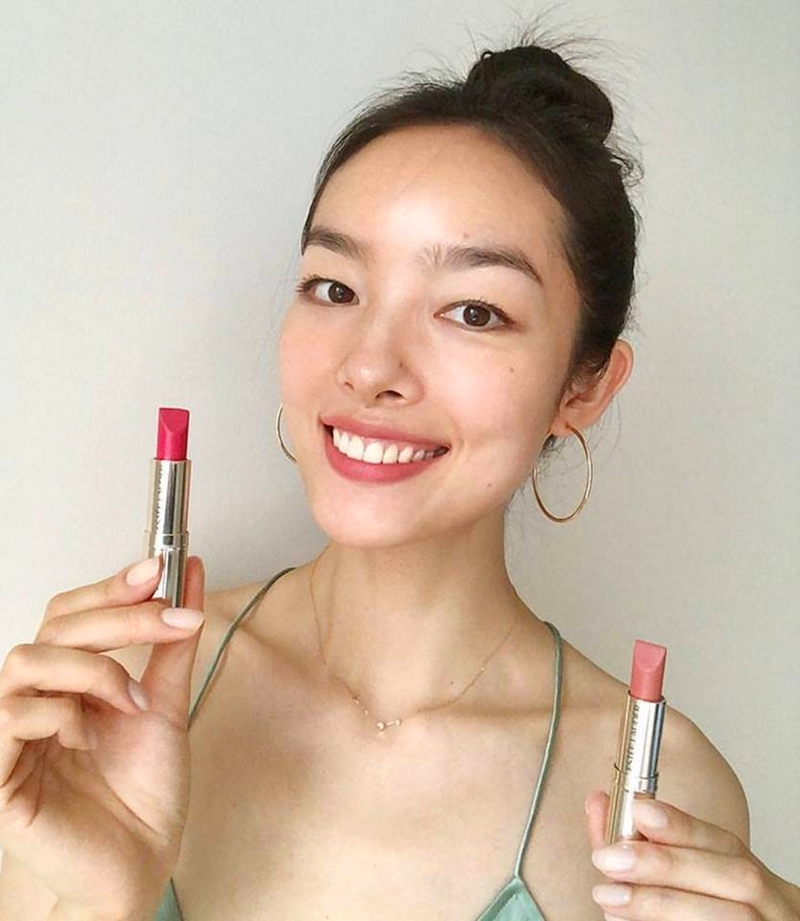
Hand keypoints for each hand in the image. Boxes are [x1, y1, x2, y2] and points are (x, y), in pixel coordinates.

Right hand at [0, 556, 205, 919]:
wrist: (140, 865)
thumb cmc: (143, 793)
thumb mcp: (166, 703)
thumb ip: (171, 644)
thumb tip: (189, 575)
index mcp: (70, 682)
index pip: (73, 612)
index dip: (111, 585)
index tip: (159, 566)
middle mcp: (38, 698)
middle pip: (56, 625)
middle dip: (119, 614)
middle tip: (170, 619)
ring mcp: (13, 735)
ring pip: (27, 659)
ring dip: (93, 668)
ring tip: (132, 701)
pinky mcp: (0, 775)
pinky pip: (13, 714)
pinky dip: (62, 712)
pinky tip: (89, 736)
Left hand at [584, 790, 799, 919]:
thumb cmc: (702, 911)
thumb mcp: (674, 875)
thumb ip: (634, 843)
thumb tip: (598, 802)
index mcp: (750, 873)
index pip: (723, 841)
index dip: (682, 825)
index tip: (639, 811)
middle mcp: (770, 902)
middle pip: (733, 876)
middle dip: (664, 864)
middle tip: (609, 859)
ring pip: (727, 917)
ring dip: (660, 903)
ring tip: (610, 897)